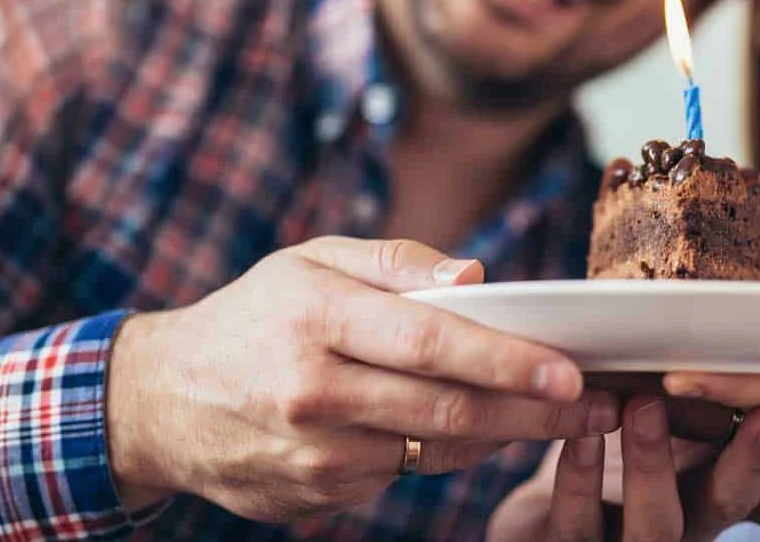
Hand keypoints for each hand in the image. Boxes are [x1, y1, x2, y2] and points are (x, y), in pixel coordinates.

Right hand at [105, 236, 620, 522]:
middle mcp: (313, 394)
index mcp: (317, 321)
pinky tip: (476, 430)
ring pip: (433, 449)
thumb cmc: (254, 316)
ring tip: (559, 417)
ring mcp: (312, 457)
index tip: (571, 371)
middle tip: (597, 408)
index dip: (507, 360)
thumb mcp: (311, 261)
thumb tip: (477, 277)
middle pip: (446, 408)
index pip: (430, 342)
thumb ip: (397, 262)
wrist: (161, 400)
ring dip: (501, 435)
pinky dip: (446, 452)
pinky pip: (402, 475)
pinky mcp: (314, 498)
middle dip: (533, 412)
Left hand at [487, 396, 759, 540]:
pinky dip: (579, 478)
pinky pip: (578, 524)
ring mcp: (631, 540)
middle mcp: (689, 524)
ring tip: (647, 403)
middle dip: (754, 461)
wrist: (551, 501)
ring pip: (657, 527)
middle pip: (731, 505)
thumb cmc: (629, 434)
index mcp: (724, 493)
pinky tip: (581, 435)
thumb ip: (717, 383)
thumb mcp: (682, 412)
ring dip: (653, 464)